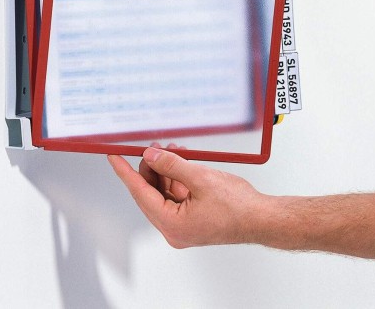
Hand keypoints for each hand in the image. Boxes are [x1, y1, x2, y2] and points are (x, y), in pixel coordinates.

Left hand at [108, 146, 269, 247]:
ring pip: (163, 192)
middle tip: (153, 146)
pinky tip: (181, 161)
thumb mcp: (200, 178)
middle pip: (150, 193)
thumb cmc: (238, 206)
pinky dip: (177, 177)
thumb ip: (172, 165)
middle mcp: (173, 228)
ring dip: (166, 170)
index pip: (140, 193)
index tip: (113, 157)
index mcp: (172, 224)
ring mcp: (182, 225)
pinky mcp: (191, 219)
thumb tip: (151, 156)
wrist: (261, 218)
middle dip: (151, 168)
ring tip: (172, 150)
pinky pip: (176, 195)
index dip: (125, 173)